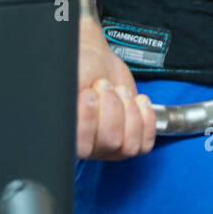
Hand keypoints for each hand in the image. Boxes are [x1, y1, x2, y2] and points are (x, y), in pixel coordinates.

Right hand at [76, 18, 156, 158]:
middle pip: (110, 142)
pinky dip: (146, 119)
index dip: (89, 119)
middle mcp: (87, 148)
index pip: (81, 147)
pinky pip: (144, 144)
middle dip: (112, 106)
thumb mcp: (69, 78)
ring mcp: (109, 148)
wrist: (97, 65)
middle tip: (103, 85)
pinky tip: (137, 101)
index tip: (88, 93)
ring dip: (129, 111)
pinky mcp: (130, 141)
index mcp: (66, 137)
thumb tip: (75, 109)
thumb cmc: (80, 69)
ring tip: (120, 91)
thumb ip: (68, 98)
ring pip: (129, 145)